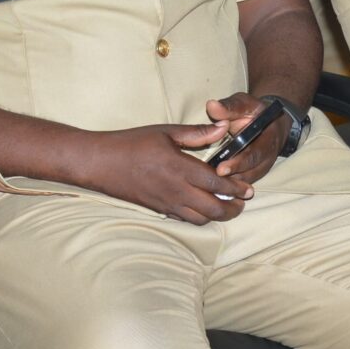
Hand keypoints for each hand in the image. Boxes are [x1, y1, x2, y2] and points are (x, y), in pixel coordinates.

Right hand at [81, 122, 246, 223]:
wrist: (101, 163)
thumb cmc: (132, 143)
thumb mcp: (166, 132)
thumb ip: (198, 133)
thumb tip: (223, 128)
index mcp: (181, 169)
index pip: (217, 183)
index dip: (236, 188)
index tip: (248, 189)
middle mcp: (176, 191)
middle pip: (214, 209)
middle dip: (233, 208)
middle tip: (242, 202)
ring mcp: (167, 204)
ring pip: (201, 219)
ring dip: (218, 216)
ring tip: (227, 207)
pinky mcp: (159, 210)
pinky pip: (185, 220)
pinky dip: (200, 217)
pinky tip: (204, 208)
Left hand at [207, 93, 287, 187]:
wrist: (267, 122)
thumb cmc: (253, 111)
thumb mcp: (244, 104)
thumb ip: (229, 106)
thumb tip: (211, 105)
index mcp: (268, 138)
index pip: (255, 154)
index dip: (238, 163)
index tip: (221, 169)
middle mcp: (267, 156)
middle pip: (251, 172)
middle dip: (231, 178)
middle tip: (211, 182)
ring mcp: (262, 167)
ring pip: (246, 181)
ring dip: (230, 186)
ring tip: (210, 188)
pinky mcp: (254, 174)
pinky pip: (243, 184)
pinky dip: (230, 189)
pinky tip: (214, 191)